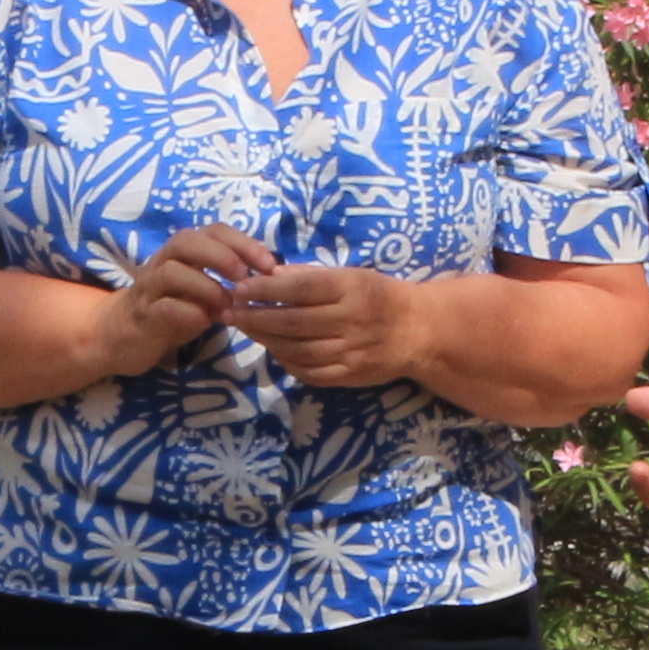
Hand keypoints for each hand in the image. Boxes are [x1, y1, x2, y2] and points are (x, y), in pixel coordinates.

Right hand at [91, 224, 272, 381]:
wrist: (126, 334)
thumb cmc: (173, 308)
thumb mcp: (205, 291)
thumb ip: (230, 282)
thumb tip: (270, 280)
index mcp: (184, 252)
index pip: (214, 231)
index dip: (243, 243)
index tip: (269, 265)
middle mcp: (163, 262)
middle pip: (187, 241)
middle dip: (222, 256)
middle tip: (245, 278)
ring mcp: (149, 288)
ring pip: (170, 271)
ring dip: (205, 286)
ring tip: (228, 305)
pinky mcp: (142, 315)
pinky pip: (162, 307)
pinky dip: (186, 312)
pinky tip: (205, 321)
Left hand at [228, 256, 444, 391]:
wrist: (418, 331)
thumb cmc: (378, 295)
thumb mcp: (350, 275)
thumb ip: (310, 275)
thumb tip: (269, 275)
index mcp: (350, 288)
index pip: (300, 288)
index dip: (265, 290)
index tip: (239, 289)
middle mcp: (351, 320)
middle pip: (293, 322)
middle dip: (256, 317)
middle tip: (230, 312)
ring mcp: (351, 351)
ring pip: (297, 349)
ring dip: (265, 340)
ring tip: (246, 328)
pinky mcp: (350, 375)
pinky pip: (309, 372)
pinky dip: (285, 361)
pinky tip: (273, 349)